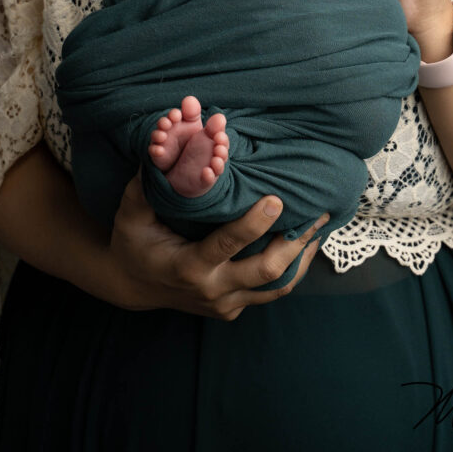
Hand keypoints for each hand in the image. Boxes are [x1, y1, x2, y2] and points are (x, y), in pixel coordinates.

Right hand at [105, 174, 325, 318]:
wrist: (132, 285)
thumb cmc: (133, 241)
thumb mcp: (131, 213)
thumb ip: (147, 183)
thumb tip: (163, 143)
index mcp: (188, 266)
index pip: (227, 244)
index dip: (253, 224)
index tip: (276, 199)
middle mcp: (211, 290)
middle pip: (265, 271)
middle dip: (294, 242)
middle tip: (317, 212)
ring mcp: (225, 303)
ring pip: (276, 286)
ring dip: (301, 256)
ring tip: (321, 225)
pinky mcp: (233, 308)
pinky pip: (270, 291)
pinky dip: (292, 268)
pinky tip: (307, 244)